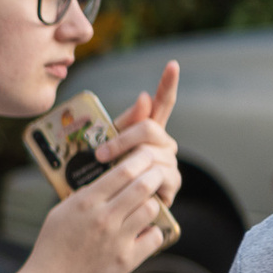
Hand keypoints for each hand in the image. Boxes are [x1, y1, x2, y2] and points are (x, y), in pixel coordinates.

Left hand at [96, 59, 182, 208]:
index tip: (172, 64)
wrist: (105, 208)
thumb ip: (123, 123)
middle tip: (100, 154)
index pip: (162, 103)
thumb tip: (144, 97)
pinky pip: (158, 174)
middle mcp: (164, 143)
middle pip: (149, 129)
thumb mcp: (106, 145)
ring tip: (110, 173)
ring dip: (126, 162)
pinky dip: (142, 180)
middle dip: (122, 140)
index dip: (168, 84)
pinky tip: (132, 186)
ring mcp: (169, 161)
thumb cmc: (105, 174)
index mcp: (148, 130)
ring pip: (151, 153)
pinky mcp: (172, 183)